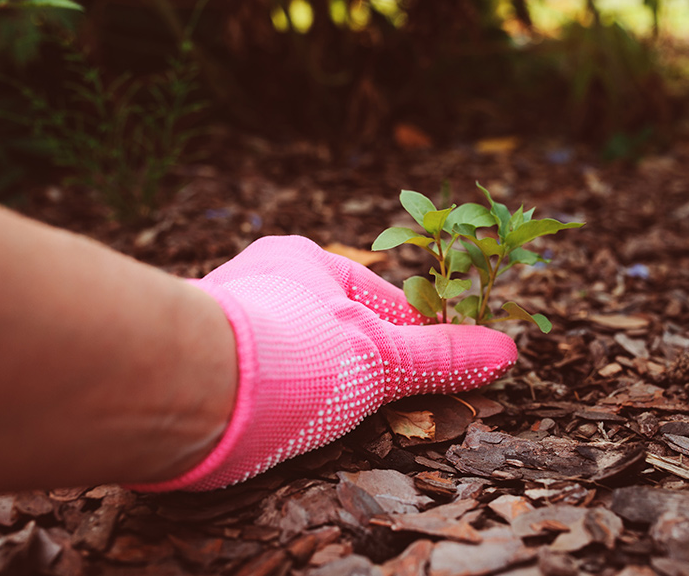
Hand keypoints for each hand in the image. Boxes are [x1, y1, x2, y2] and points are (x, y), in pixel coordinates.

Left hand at [131, 235, 517, 491]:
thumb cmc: (292, 354)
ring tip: (322, 420)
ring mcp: (220, 320)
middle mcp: (258, 280)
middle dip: (356, 364)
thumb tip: (506, 352)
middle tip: (376, 405)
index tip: (430, 375)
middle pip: (329, 327)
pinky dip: (268, 403)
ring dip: (310, 385)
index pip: (377, 299)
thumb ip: (442, 358)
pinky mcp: (190, 364)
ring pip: (286, 353)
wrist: (181, 387)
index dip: (411, 338)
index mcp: (304, 260)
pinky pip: (246, 379)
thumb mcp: (382, 359)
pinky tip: (273, 428)